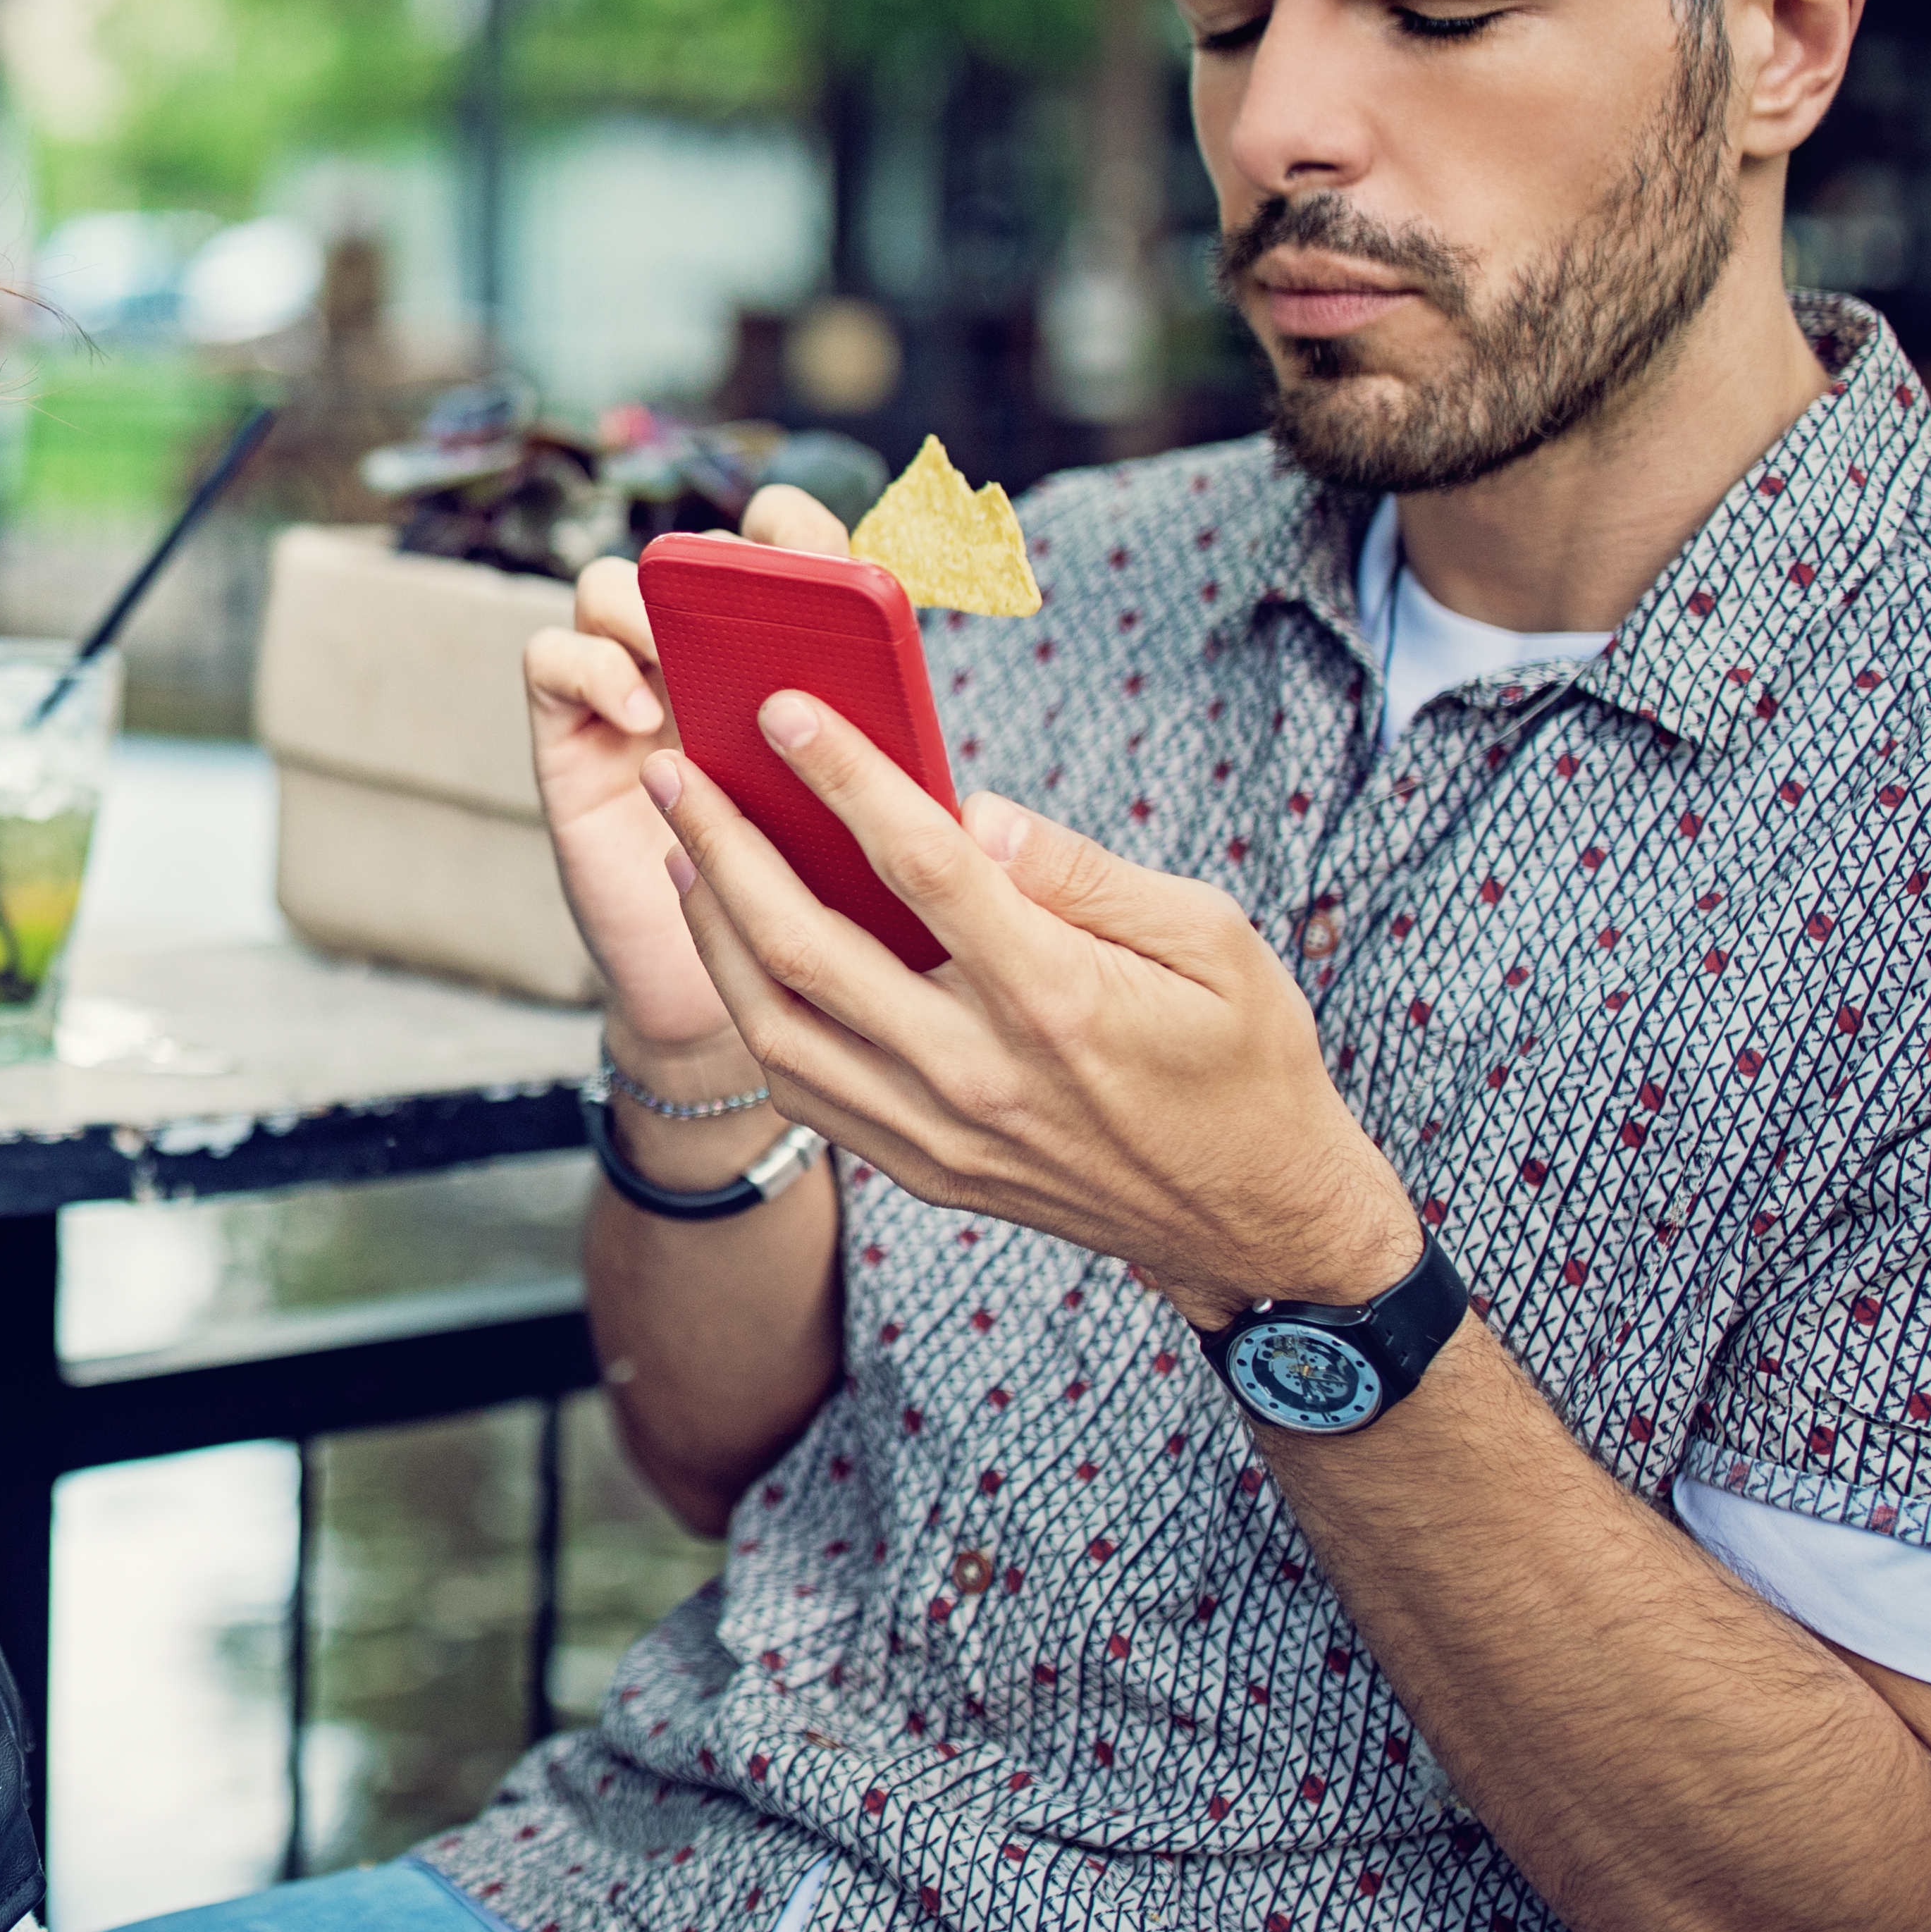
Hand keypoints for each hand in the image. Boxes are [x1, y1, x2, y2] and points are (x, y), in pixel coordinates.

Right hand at [530, 482, 852, 1101]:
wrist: (769, 1004)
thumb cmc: (850, 913)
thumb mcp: (891, 832)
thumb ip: (907, 778)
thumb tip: (960, 768)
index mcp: (792, 661)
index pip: (781, 544)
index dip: (795, 528)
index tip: (826, 556)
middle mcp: (703, 665)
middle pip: (692, 554)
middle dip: (722, 561)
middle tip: (757, 596)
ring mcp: (629, 696)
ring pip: (609, 588)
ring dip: (646, 605)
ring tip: (689, 659)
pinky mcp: (571, 740)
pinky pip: (550, 659)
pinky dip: (591, 666)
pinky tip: (642, 716)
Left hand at [640, 690, 1421, 1325]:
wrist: (1255, 1221)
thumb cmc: (1244, 1060)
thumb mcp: (1210, 938)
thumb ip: (1082, 871)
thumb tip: (972, 810)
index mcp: (1057, 996)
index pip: (921, 866)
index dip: (844, 779)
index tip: (781, 710)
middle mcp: (979, 1071)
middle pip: (805, 946)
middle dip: (724, 846)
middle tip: (675, 771)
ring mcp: (940, 1133)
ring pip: (776, 1025)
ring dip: (710, 930)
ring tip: (681, 851)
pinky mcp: (923, 1169)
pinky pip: (803, 1088)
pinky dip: (750, 1012)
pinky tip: (732, 948)